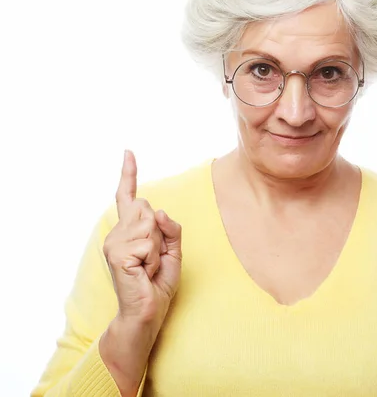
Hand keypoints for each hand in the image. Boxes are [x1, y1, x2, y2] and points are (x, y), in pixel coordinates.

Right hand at [103, 150, 182, 335]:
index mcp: (129, 231)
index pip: (128, 197)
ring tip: (149, 268)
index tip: (128, 152)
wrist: (146, 313)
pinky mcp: (118, 254)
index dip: (129, 174)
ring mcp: (115, 243)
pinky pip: (150, 243)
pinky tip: (145, 273)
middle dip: (160, 233)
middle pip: (149, 208)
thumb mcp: (172, 251)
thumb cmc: (156, 284)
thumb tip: (160, 211)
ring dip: (159, 248)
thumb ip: (170, 229)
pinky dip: (155, 259)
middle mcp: (117, 233)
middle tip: (153, 259)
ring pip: (151, 224)